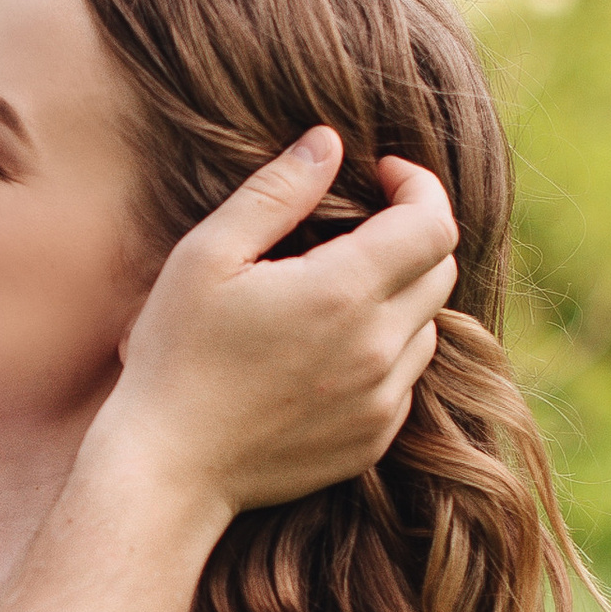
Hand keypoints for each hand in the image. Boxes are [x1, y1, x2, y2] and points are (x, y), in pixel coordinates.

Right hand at [109, 135, 457, 519]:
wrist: (169, 468)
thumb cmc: (176, 355)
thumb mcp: (208, 256)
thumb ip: (276, 192)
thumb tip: (329, 142)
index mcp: (342, 293)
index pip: (433, 223)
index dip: (419, 186)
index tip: (383, 175)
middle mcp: (377, 348)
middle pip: (441, 269)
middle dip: (411, 233)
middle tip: (359, 225)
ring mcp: (382, 400)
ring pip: (430, 324)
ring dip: (400, 294)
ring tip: (337, 290)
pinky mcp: (375, 437)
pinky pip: (407, 376)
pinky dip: (386, 349)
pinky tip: (328, 348)